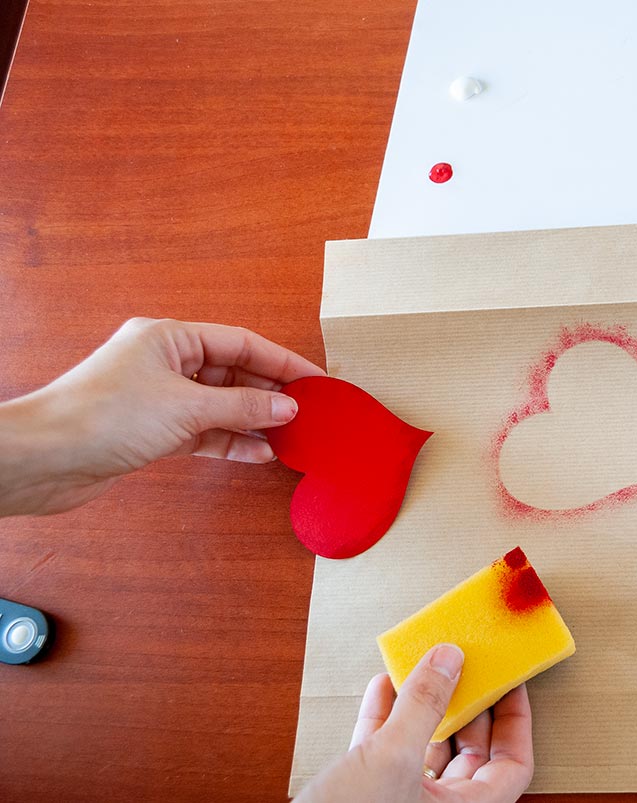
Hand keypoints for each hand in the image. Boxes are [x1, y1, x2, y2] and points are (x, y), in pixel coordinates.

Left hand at [0, 317, 323, 515]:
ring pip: (221, 406)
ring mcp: (159, 398)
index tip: (315, 381)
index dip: (282, 362)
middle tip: (309, 412)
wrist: (44, 459)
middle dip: (271, 394)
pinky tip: (259, 453)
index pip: (241, 343)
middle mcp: (165, 362)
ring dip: (254, 422)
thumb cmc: (101, 416)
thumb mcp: (186, 407)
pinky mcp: (153, 431)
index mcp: (169, 337)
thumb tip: (287, 408)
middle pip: (233, 373)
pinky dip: (231, 442)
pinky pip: (205, 432)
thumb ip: (242, 407)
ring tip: (290, 437)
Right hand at [299, 644, 534, 802]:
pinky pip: (385, 750)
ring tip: (423, 667)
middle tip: (468, 666)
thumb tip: (449, 659)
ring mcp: (402, 801)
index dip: (516, 722)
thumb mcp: (392, 757)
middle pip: (469, 751)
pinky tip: (382, 687)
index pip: (512, 765)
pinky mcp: (365, 795)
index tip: (510, 683)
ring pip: (424, 746)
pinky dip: (384, 716)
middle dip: (467, 704)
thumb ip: (424, 705)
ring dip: (422, 705)